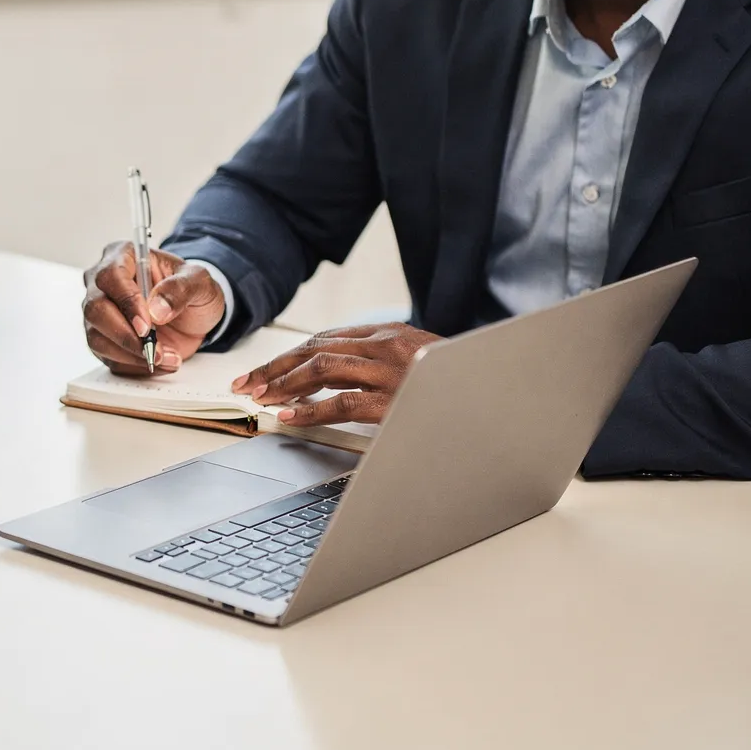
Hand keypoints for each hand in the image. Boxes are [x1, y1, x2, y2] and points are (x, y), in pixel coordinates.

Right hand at [83, 242, 227, 374]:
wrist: (192, 314)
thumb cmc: (191, 289)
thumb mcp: (199, 282)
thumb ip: (180, 289)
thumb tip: (156, 309)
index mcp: (123, 256)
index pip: (111, 276)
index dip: (127, 302)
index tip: (147, 326)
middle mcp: (102, 283)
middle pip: (95, 309)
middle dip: (126, 335)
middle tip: (155, 349)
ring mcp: (99, 312)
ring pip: (97, 337)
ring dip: (131, 354)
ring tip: (166, 358)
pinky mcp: (103, 338)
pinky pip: (107, 357)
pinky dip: (133, 366)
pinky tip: (158, 363)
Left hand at [233, 322, 443, 424]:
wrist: (503, 395)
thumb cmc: (459, 388)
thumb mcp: (419, 367)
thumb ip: (380, 367)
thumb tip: (331, 384)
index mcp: (392, 334)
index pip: (326, 340)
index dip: (289, 356)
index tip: (263, 371)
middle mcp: (389, 345)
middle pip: (316, 349)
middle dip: (275, 366)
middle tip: (247, 383)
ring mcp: (393, 370)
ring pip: (322, 368)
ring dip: (285, 383)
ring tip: (261, 397)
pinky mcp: (397, 399)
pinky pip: (343, 401)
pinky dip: (311, 408)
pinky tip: (290, 416)